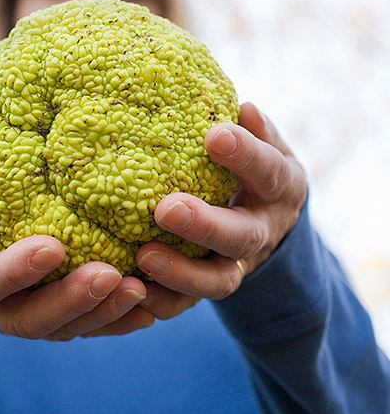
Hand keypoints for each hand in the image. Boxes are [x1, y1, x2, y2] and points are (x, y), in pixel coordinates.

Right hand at [0, 174, 151, 386]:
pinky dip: (116, 321)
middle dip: (72, 301)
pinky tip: (148, 307)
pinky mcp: (52, 314)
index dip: (15, 271)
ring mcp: (26, 314)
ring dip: (103, 313)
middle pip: (32, 319)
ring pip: (66, 327)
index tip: (51, 247)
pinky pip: (85, 326)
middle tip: (110, 276)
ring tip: (139, 290)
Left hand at [135, 102, 306, 308]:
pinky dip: (163, 302)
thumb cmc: (253, 167)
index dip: (246, 155)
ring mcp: (240, 264)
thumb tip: (244, 108)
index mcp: (280, 188)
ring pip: (219, 281)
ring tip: (143, 256)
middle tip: (166, 209)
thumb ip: (255, 130)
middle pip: (241, 236)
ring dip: (182, 273)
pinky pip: (190, 304)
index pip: (268, 171)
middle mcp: (263, 230)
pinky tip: (133, 291)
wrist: (266, 216)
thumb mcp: (264, 144)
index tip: (215, 136)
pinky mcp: (212, 284)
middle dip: (205, 225)